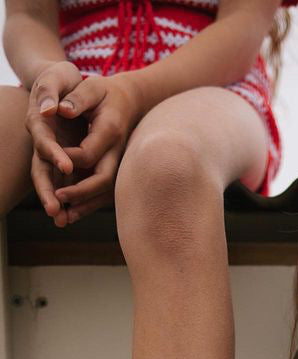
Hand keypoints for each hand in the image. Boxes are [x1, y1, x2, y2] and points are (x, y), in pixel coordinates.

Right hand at [25, 60, 87, 220]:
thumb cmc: (62, 78)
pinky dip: (68, 199)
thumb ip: (52, 92)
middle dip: (47, 191)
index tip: (67, 166)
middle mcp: (42, 141)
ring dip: (56, 202)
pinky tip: (73, 217)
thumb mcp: (57, 76)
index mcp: (39, 122)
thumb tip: (51, 110)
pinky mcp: (63, 160)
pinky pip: (63, 183)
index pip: (44, 142)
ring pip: (50, 181)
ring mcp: (51, 153)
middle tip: (54, 211)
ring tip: (63, 222)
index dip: (54, 155)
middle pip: (40, 170)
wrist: (64, 84)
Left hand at [52, 73, 145, 225]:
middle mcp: (118, 152)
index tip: (53, 163)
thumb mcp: (91, 87)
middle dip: (81, 192)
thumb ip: (78, 98)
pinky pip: (105, 193)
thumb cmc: (106, 93)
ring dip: (86, 206)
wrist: (130, 101)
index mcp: (110, 131)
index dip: (70, 160)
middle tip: (59, 197)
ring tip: (66, 217)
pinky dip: (91, 205)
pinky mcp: (116, 171)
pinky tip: (74, 213)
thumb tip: (62, 110)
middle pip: (103, 179)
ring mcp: (120, 164)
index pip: (89, 153)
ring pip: (106, 191)